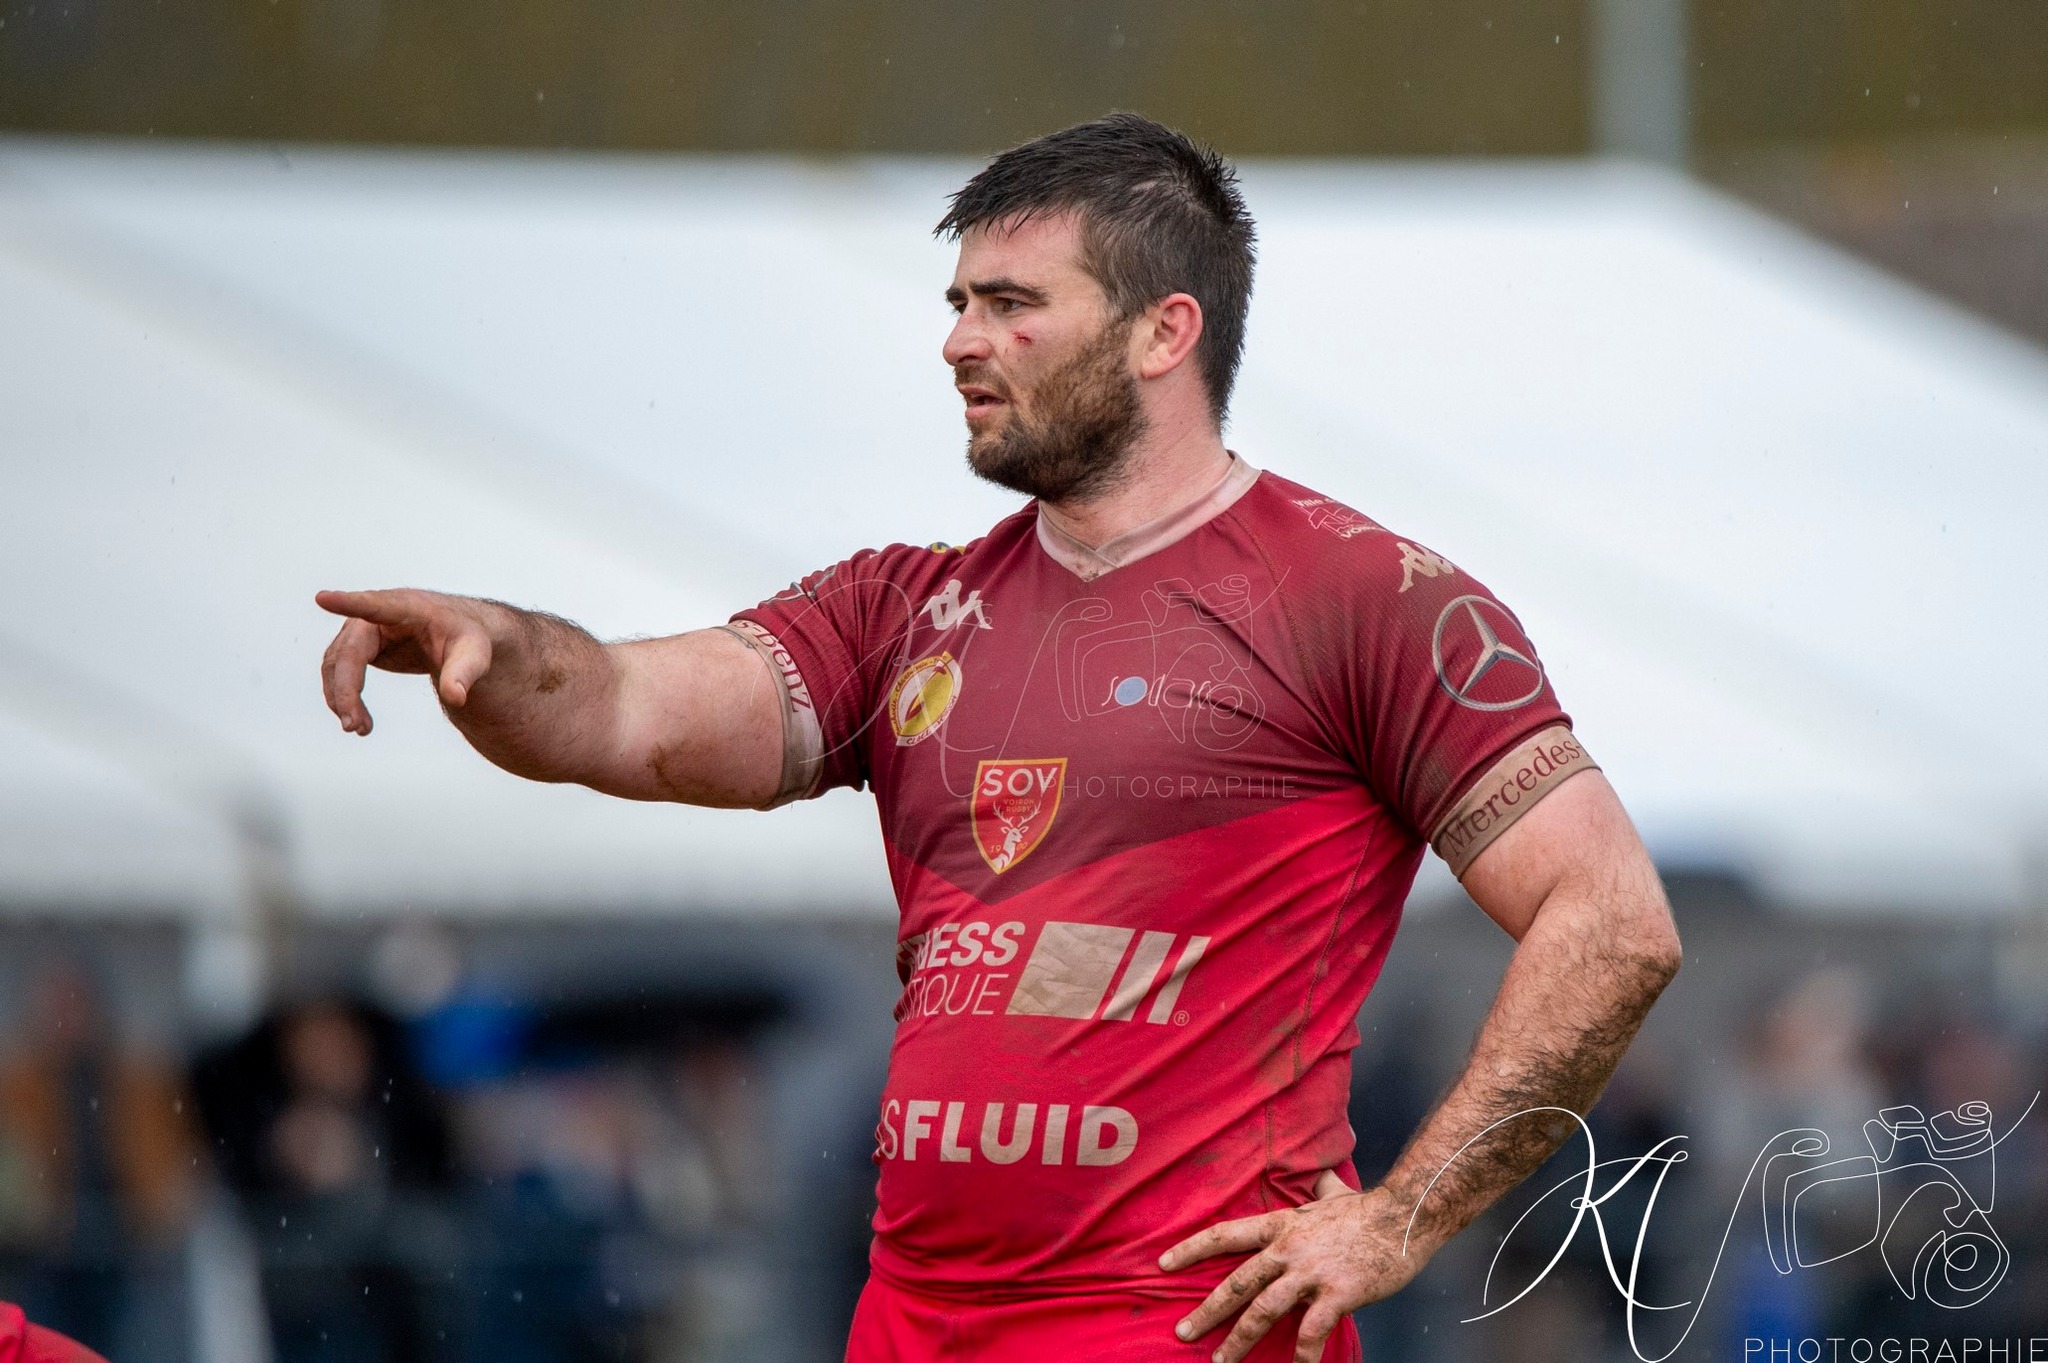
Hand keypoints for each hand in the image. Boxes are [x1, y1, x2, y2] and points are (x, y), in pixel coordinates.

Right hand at [317, 589, 497, 734]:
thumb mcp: (474, 653)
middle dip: (345, 689)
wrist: (460, 636)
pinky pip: (341, 673)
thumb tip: (456, 697)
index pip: (376, 605)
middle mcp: (377, 616)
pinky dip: (345, 698)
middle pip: (348, 651)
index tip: (323, 599)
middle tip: (352, 724)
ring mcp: (364, 631)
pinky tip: (360, 721)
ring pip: (337, 665)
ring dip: (342, 698)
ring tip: (360, 728)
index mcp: (407, 607)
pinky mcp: (360, 647)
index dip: (349, 603)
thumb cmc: (466, 637)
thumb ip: (464, 673)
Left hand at [1159, 1176, 1430, 1362]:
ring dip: (1239, 1340)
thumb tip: (1320, 1175)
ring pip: (1263, 1310)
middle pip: (1237, 1282)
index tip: (1163, 1264)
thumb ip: (1319, 1189)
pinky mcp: (1337, 1294)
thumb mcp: (1332, 1194)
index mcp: (1281, 1225)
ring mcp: (1311, 1272)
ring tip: (1221, 1362)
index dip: (1191, 1249)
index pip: (1225, 1235)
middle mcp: (1288, 1249)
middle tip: (1183, 1333)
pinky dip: (1301, 1355)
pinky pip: (1311, 1331)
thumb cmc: (1369, 1208)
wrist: (1405, 1216)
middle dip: (1206, 1312)